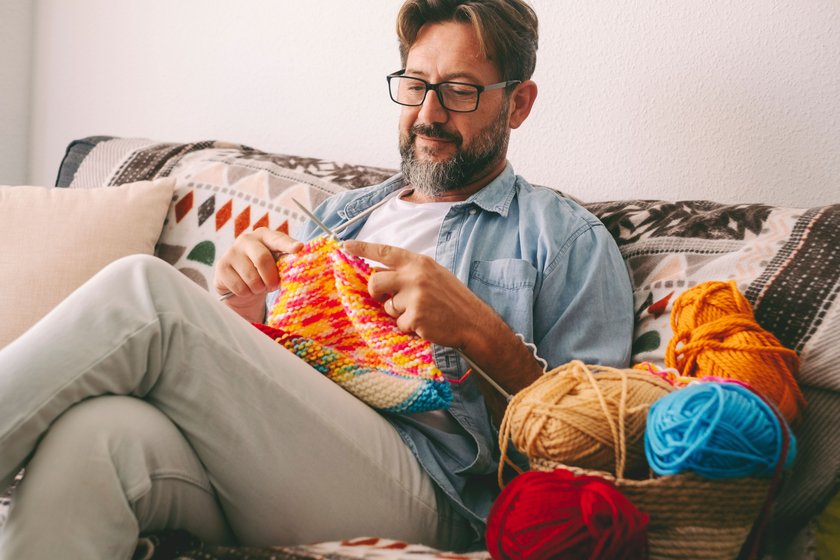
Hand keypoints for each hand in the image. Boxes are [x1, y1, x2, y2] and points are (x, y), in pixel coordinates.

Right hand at [214, 228, 302, 318]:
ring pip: (251, 278)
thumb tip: (300, 259)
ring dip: (258, 289)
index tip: (299, 248)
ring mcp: (231, 252)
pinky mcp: (221, 266)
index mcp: (265, 235)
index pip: (277, 239)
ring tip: (258, 286)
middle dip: (271, 279)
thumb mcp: (276, 263)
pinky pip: (240, 287)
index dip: (288, 244)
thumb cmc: (263, 270)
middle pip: (263, 260)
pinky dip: (246, 293)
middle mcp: (246, 239)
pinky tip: (245, 288)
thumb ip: (286, 260)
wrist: (240, 282)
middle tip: (273, 286)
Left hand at [342, 239, 492, 349]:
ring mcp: (415, 296)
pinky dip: (409, 327)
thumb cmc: (452, 299)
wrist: (473, 321)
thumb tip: (381, 273)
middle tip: (385, 297)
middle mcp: (415, 276)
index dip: (362, 248)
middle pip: (375, 281)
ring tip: (420, 312)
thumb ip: (409, 272)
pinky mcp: (415, 316)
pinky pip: (399, 323)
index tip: (345, 246)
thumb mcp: (434, 274)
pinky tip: (426, 323)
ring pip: (388, 306)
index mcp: (419, 262)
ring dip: (399, 313)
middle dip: (375, 292)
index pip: (384, 252)